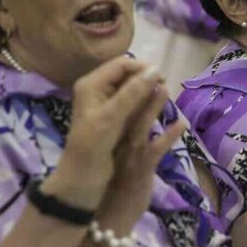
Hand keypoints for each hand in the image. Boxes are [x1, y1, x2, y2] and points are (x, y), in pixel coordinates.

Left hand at [45, 58, 164, 210]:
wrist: (80, 182)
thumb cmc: (92, 147)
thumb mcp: (111, 118)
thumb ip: (133, 92)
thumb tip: (156, 70)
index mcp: (91, 85)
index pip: (122, 64)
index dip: (143, 68)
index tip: (163, 78)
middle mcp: (98, 91)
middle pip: (127, 75)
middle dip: (147, 79)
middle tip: (165, 89)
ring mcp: (105, 105)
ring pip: (132, 90)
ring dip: (148, 92)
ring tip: (164, 98)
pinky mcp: (112, 119)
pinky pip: (133, 104)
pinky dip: (145, 104)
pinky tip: (157, 111)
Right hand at [93, 74, 186, 234]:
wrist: (110, 217)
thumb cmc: (113, 186)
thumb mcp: (114, 158)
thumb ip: (121, 138)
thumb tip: (132, 117)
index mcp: (108, 139)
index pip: (116, 109)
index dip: (127, 90)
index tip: (138, 73)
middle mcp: (115, 144)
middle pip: (126, 112)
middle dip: (139, 91)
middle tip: (154, 73)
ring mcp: (129, 155)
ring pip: (140, 125)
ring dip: (153, 106)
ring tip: (164, 88)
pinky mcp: (143, 168)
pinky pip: (159, 147)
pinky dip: (171, 134)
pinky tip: (182, 122)